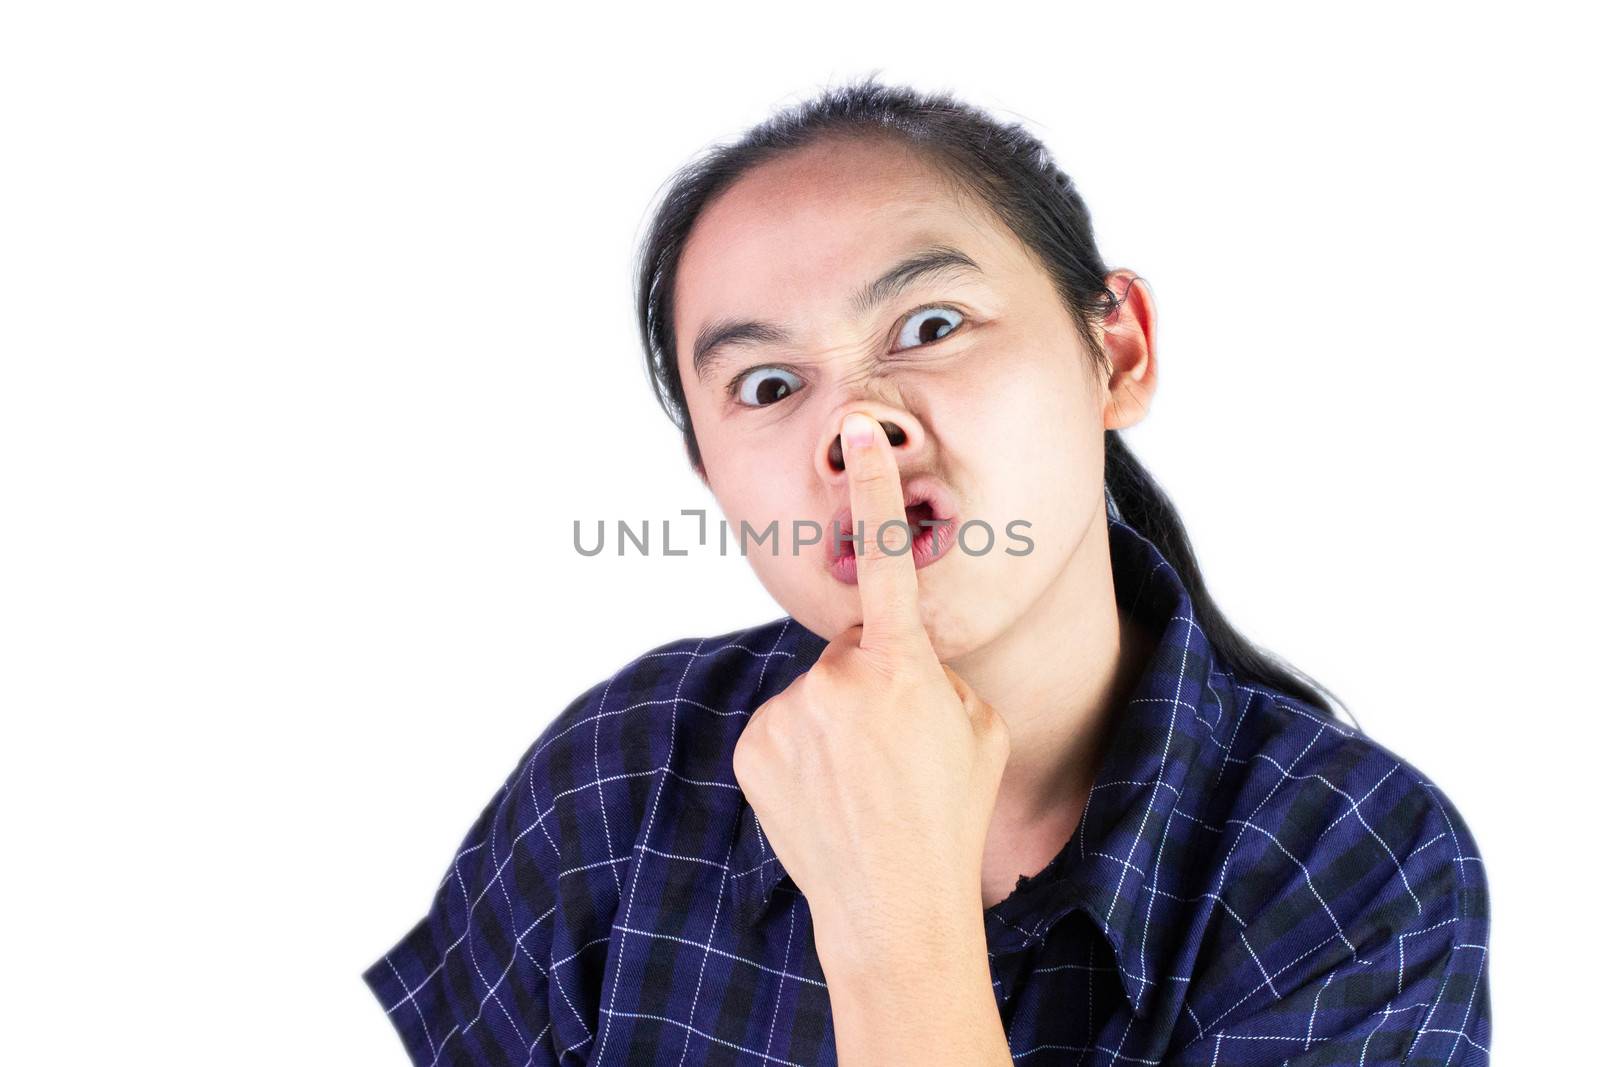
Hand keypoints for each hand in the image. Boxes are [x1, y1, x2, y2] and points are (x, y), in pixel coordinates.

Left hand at [730, 411, 1010, 975]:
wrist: (894, 909)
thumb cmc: (950, 816)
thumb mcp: (977, 727)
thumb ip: (934, 671)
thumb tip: (895, 660)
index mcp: (903, 665)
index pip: (887, 559)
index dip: (874, 489)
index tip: (856, 430)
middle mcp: (834, 678)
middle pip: (853, 652)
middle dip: (872, 684)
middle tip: (896, 752)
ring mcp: (786, 713)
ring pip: (816, 692)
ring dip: (837, 722)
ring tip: (863, 783)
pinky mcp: (753, 746)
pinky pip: (784, 726)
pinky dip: (802, 751)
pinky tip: (826, 795)